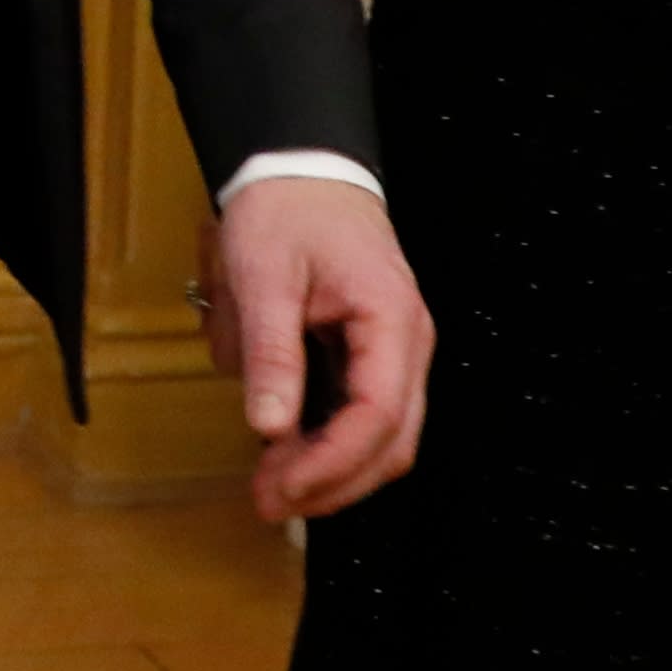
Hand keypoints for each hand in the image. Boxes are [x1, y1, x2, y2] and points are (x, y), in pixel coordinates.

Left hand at [207, 172, 430, 520]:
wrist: (302, 169)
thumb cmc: (286, 210)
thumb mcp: (263, 275)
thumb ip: (270, 351)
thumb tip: (269, 427)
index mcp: (390, 319)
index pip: (377, 415)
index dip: (332, 464)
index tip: (282, 488)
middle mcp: (408, 343)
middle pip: (391, 442)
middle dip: (333, 483)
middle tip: (269, 501)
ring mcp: (397, 351)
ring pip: (384, 437)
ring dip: (332, 471)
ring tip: (272, 486)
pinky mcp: (376, 355)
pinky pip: (365, 415)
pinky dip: (332, 444)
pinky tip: (287, 453)